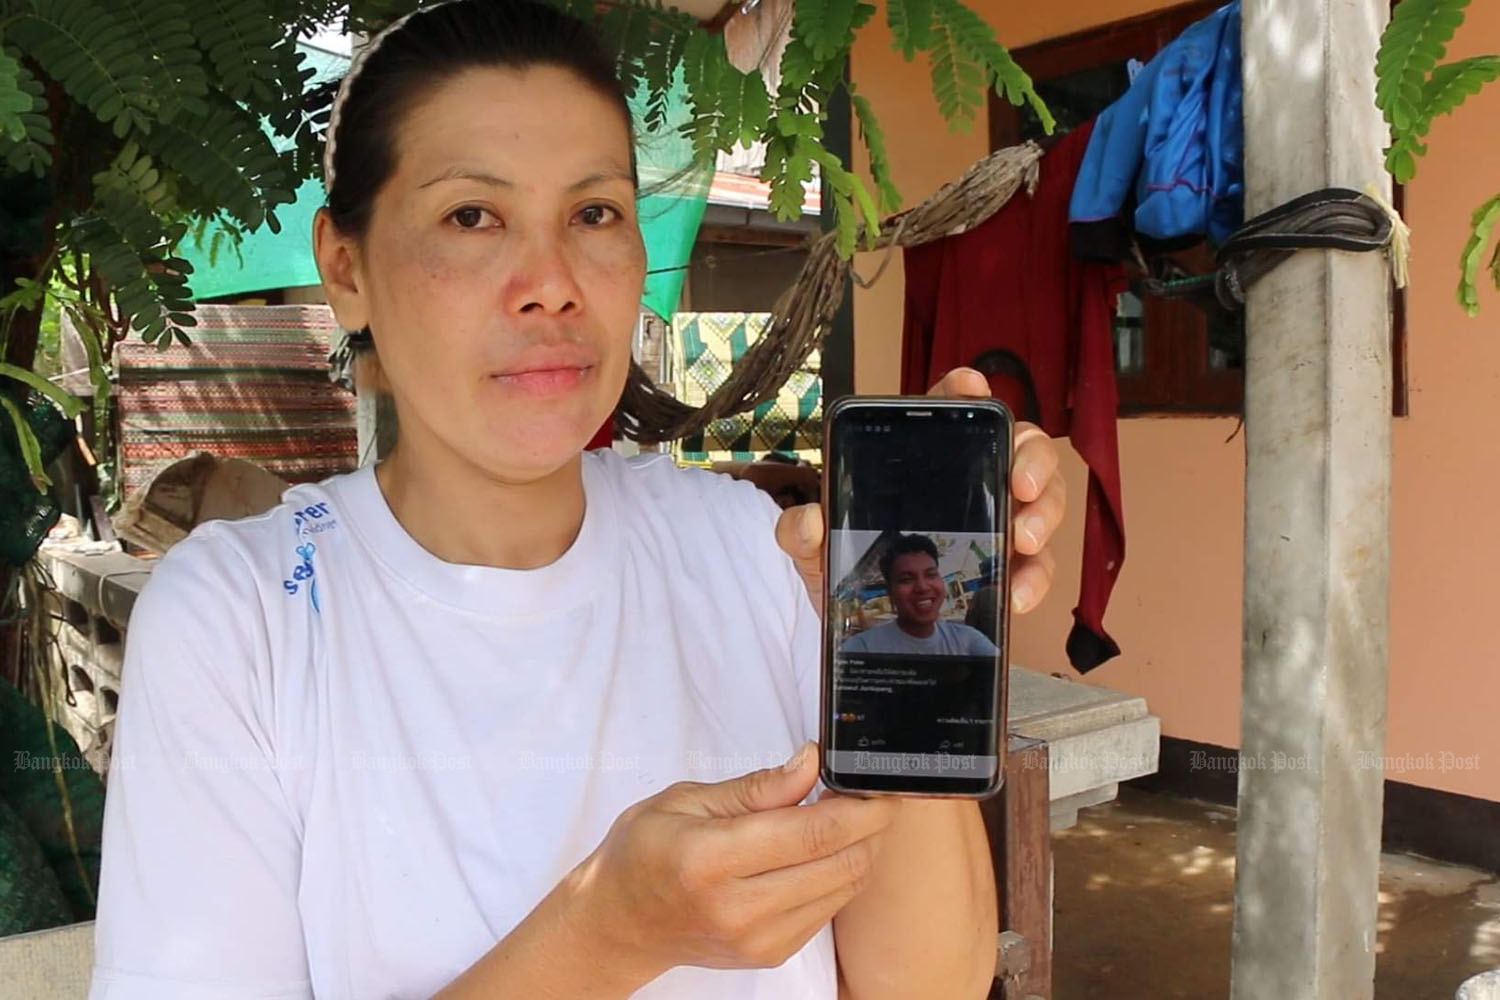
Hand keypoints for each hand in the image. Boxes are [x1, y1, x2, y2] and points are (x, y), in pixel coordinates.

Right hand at [565, 742, 900, 982]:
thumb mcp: (687, 800)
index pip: (812, 833)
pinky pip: (829, 908)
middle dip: (870, 824)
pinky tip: (822, 849)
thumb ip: (757, 787)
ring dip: (860, 848)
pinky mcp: (772, 954)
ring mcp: (759, 940)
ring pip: (844, 887)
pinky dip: (838, 874)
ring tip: (843, 815)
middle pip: (840, 863)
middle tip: (865, 792)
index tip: (875, 782)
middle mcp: (739, 909)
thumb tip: (811, 762)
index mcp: (711, 861)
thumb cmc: (645, 851)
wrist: (619, 923)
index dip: (858, 806)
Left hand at [777, 367, 1064, 615]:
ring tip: (1022, 537)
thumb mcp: (814, 551)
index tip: (971, 386)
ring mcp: (998, 522)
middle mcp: (971, 482)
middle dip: (1031, 456)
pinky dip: (1034, 578)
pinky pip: (1038, 565)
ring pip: (1043, 499)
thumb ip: (801, 532)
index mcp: (924, 460)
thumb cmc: (846, 571)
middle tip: (1018, 483)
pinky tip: (1016, 595)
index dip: (964, 390)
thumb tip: (810, 520)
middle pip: (1021, 445)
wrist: (864, 628)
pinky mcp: (1011, 568)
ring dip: (1043, 514)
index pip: (951, 410)